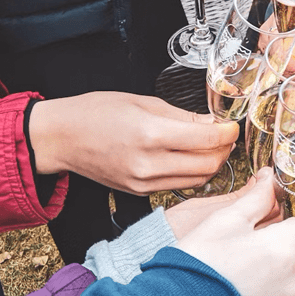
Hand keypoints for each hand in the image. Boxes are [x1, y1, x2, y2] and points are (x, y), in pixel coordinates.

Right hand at [28, 92, 238, 194]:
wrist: (62, 137)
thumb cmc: (97, 113)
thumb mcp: (144, 102)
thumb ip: (182, 116)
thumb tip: (212, 123)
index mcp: (151, 134)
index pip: (207, 140)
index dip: (227, 133)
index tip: (232, 125)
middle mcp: (149, 164)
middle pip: (208, 165)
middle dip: (224, 150)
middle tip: (225, 136)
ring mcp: (143, 182)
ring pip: (197, 180)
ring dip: (211, 164)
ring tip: (210, 146)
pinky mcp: (139, 192)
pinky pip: (178, 185)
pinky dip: (191, 173)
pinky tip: (190, 158)